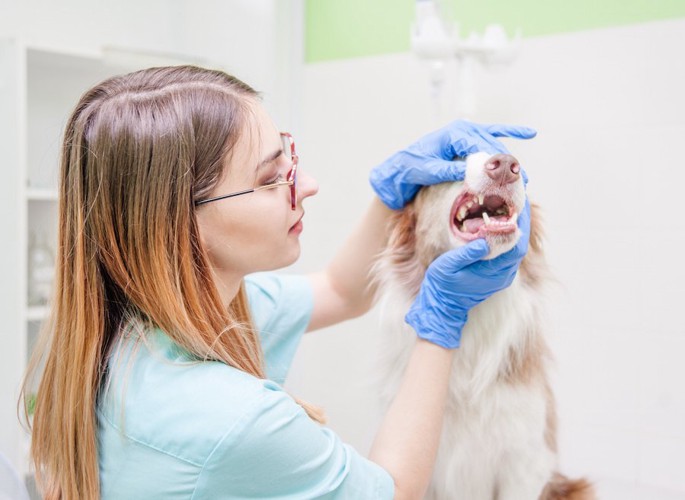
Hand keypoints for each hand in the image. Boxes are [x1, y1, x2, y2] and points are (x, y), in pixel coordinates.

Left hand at [369, 120, 535, 209]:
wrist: (402, 167)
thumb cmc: (412, 167)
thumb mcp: (428, 171)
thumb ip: (448, 170)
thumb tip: (469, 173)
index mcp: (454, 133)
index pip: (481, 147)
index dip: (495, 163)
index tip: (506, 179)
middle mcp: (463, 130)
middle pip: (492, 146)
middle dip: (507, 165)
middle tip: (521, 184)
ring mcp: (468, 133)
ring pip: (495, 145)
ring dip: (509, 161)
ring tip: (524, 178)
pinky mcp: (470, 139)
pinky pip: (494, 134)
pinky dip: (511, 132)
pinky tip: (529, 133)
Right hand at [405, 200, 530, 348]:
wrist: (442, 306)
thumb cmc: (442, 285)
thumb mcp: (448, 266)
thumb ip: (467, 254)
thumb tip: (485, 240)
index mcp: (494, 272)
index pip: (517, 244)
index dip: (522, 223)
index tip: (521, 203)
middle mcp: (503, 275)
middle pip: (520, 244)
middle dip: (521, 220)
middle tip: (518, 199)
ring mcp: (501, 276)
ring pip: (515, 247)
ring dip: (515, 227)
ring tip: (511, 207)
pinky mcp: (497, 274)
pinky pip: (508, 252)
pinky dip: (508, 236)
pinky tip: (501, 223)